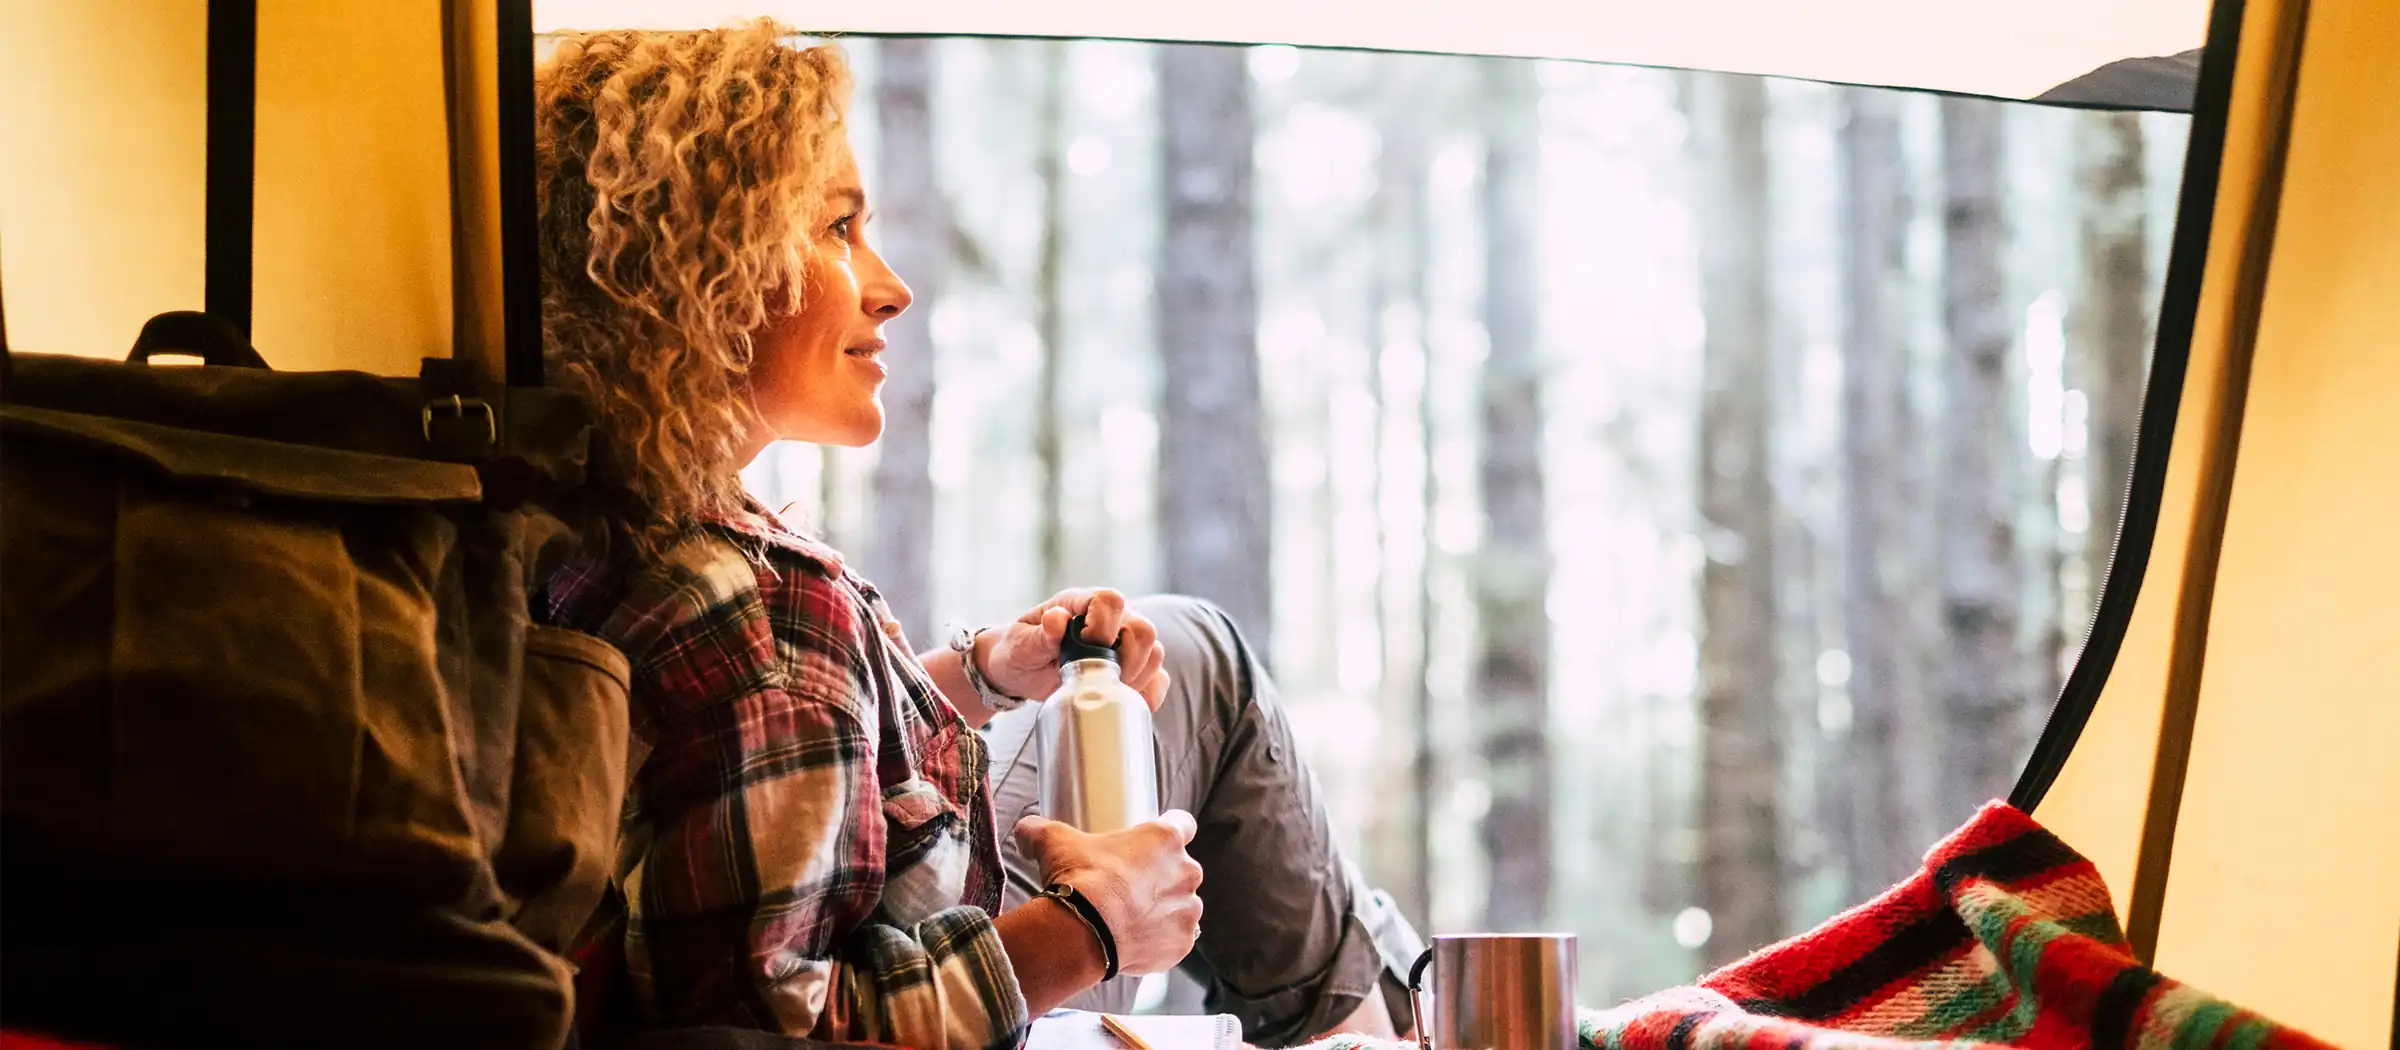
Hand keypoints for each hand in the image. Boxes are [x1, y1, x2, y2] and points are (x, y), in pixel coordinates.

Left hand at [980, 588, 1168, 708]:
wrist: (1020, 672)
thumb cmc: (1018, 652)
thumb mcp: (1019, 645)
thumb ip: (1038, 635)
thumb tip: (1057, 620)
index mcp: (1080, 604)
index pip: (1110, 600)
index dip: (1103, 626)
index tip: (1082, 651)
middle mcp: (1110, 619)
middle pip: (1143, 629)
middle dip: (1128, 660)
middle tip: (1101, 680)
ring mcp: (1124, 642)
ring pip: (1155, 653)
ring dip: (1138, 679)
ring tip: (1109, 693)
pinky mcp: (1132, 667)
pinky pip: (1158, 678)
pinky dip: (1149, 693)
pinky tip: (1130, 703)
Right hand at [1013, 810, 1203, 975]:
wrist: (1083, 932)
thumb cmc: (1077, 879)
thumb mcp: (1053, 841)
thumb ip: (1039, 830)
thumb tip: (1024, 831)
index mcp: (1165, 838)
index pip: (1182, 824)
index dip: (1169, 831)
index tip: (1152, 843)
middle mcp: (1186, 871)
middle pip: (1181, 869)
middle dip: (1160, 877)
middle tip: (1128, 887)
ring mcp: (1188, 910)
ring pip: (1180, 906)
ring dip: (1162, 910)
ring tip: (1129, 918)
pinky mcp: (1183, 943)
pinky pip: (1176, 939)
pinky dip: (1160, 941)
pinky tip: (1134, 941)